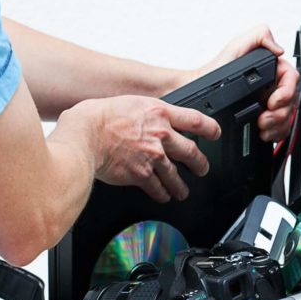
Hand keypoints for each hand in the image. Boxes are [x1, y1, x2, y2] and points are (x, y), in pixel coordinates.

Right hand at [65, 95, 220, 201]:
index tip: (215, 133)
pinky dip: (162, 194)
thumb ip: (146, 114)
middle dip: (200, 163)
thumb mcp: (129, 103)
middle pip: (192, 151)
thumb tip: (150, 120)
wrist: (85, 135)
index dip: (210, 128)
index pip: (195, 119)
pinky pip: (157, 187)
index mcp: (159, 113)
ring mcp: (153, 155)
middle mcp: (160, 134)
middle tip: (202, 168)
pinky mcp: (141, 174)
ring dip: (181, 186)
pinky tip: (163, 196)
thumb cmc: (99, 117)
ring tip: (183, 191)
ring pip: (176, 175)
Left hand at [195, 25, 299, 141]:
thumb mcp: (236, 47)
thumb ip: (260, 37)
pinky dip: (274, 133)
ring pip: (288, 117)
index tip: (272, 101)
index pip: (292, 80)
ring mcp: (270, 103)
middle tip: (264, 117)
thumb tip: (279, 50)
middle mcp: (274, 85)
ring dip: (277, 125)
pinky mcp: (266, 118)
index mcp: (272, 69)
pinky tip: (262, 131)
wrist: (201, 94)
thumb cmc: (216, 72)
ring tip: (262, 126)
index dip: (286, 93)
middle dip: (280, 113)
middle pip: (292, 102)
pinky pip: (280, 128)